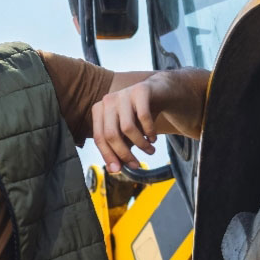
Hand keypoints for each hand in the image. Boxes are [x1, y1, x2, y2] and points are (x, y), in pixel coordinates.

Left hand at [91, 70, 207, 171]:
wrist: (160, 93)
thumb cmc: (139, 117)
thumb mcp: (126, 134)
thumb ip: (118, 149)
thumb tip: (113, 169)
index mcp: (99, 110)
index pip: (99, 138)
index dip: (108, 156)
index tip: (119, 170)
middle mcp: (108, 100)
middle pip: (111, 135)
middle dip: (124, 154)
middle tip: (136, 164)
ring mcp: (124, 93)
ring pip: (127, 128)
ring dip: (140, 144)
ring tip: (149, 150)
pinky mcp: (141, 90)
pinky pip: (144, 117)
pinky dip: (150, 131)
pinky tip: (153, 138)